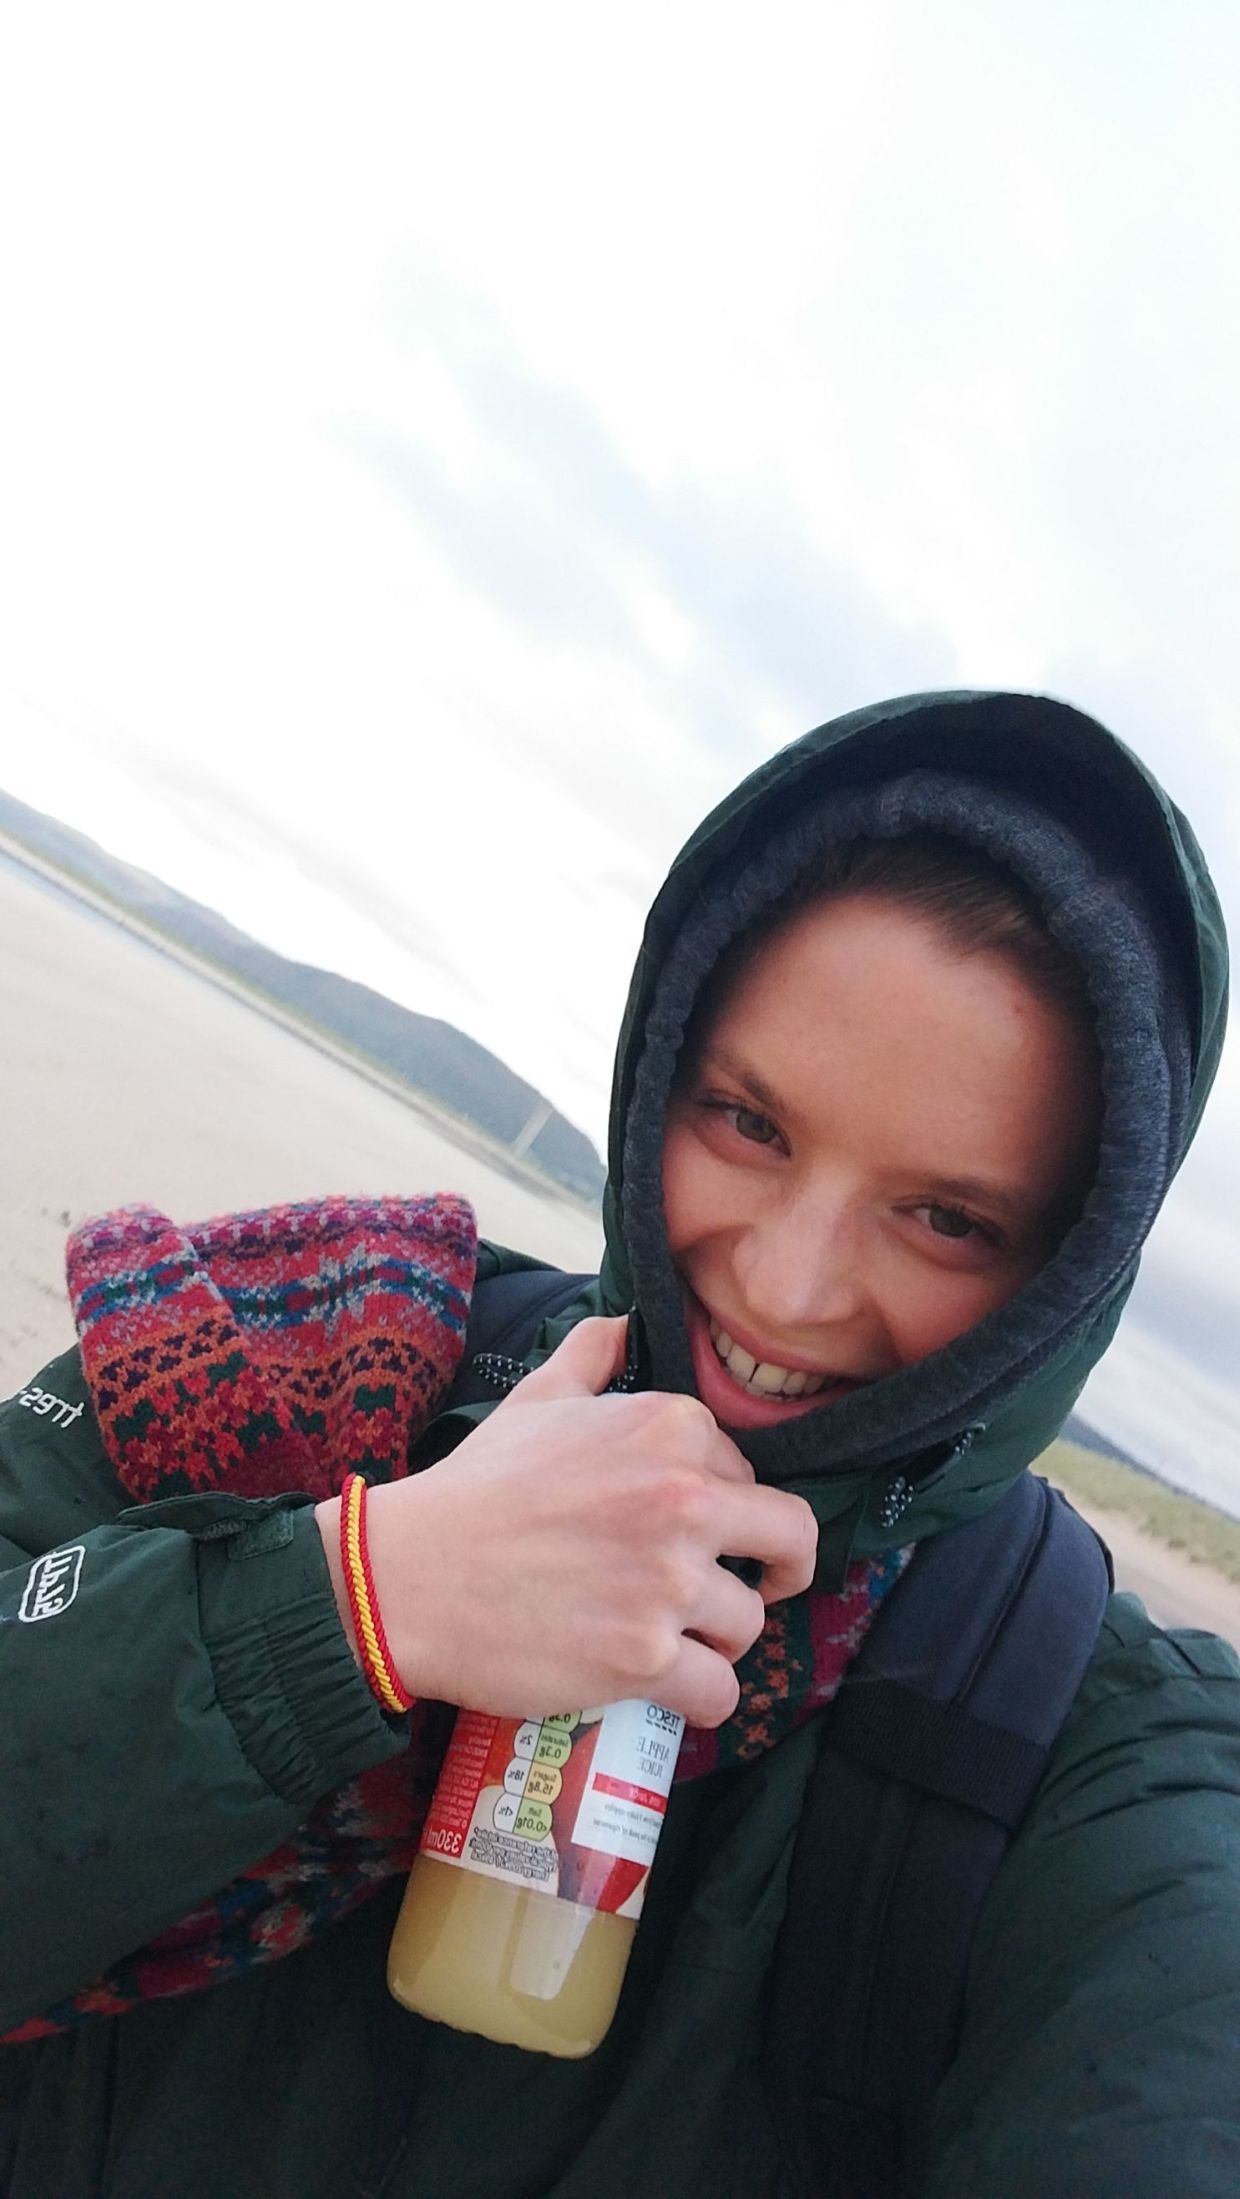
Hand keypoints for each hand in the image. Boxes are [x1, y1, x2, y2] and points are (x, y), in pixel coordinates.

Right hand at [316, 1316, 817, 1726]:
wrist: (411, 1575)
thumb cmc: (476, 1488)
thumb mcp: (536, 1399)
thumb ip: (593, 1356)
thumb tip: (625, 1322)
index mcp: (669, 1429)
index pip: (749, 1473)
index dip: (728, 1506)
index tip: (701, 1530)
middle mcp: (684, 1498)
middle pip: (791, 1539)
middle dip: (781, 1568)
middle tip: (753, 1587)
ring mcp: (668, 1581)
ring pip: (750, 1623)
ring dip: (719, 1638)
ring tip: (674, 1637)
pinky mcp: (646, 1657)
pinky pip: (720, 1692)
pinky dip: (703, 1699)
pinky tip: (672, 1689)